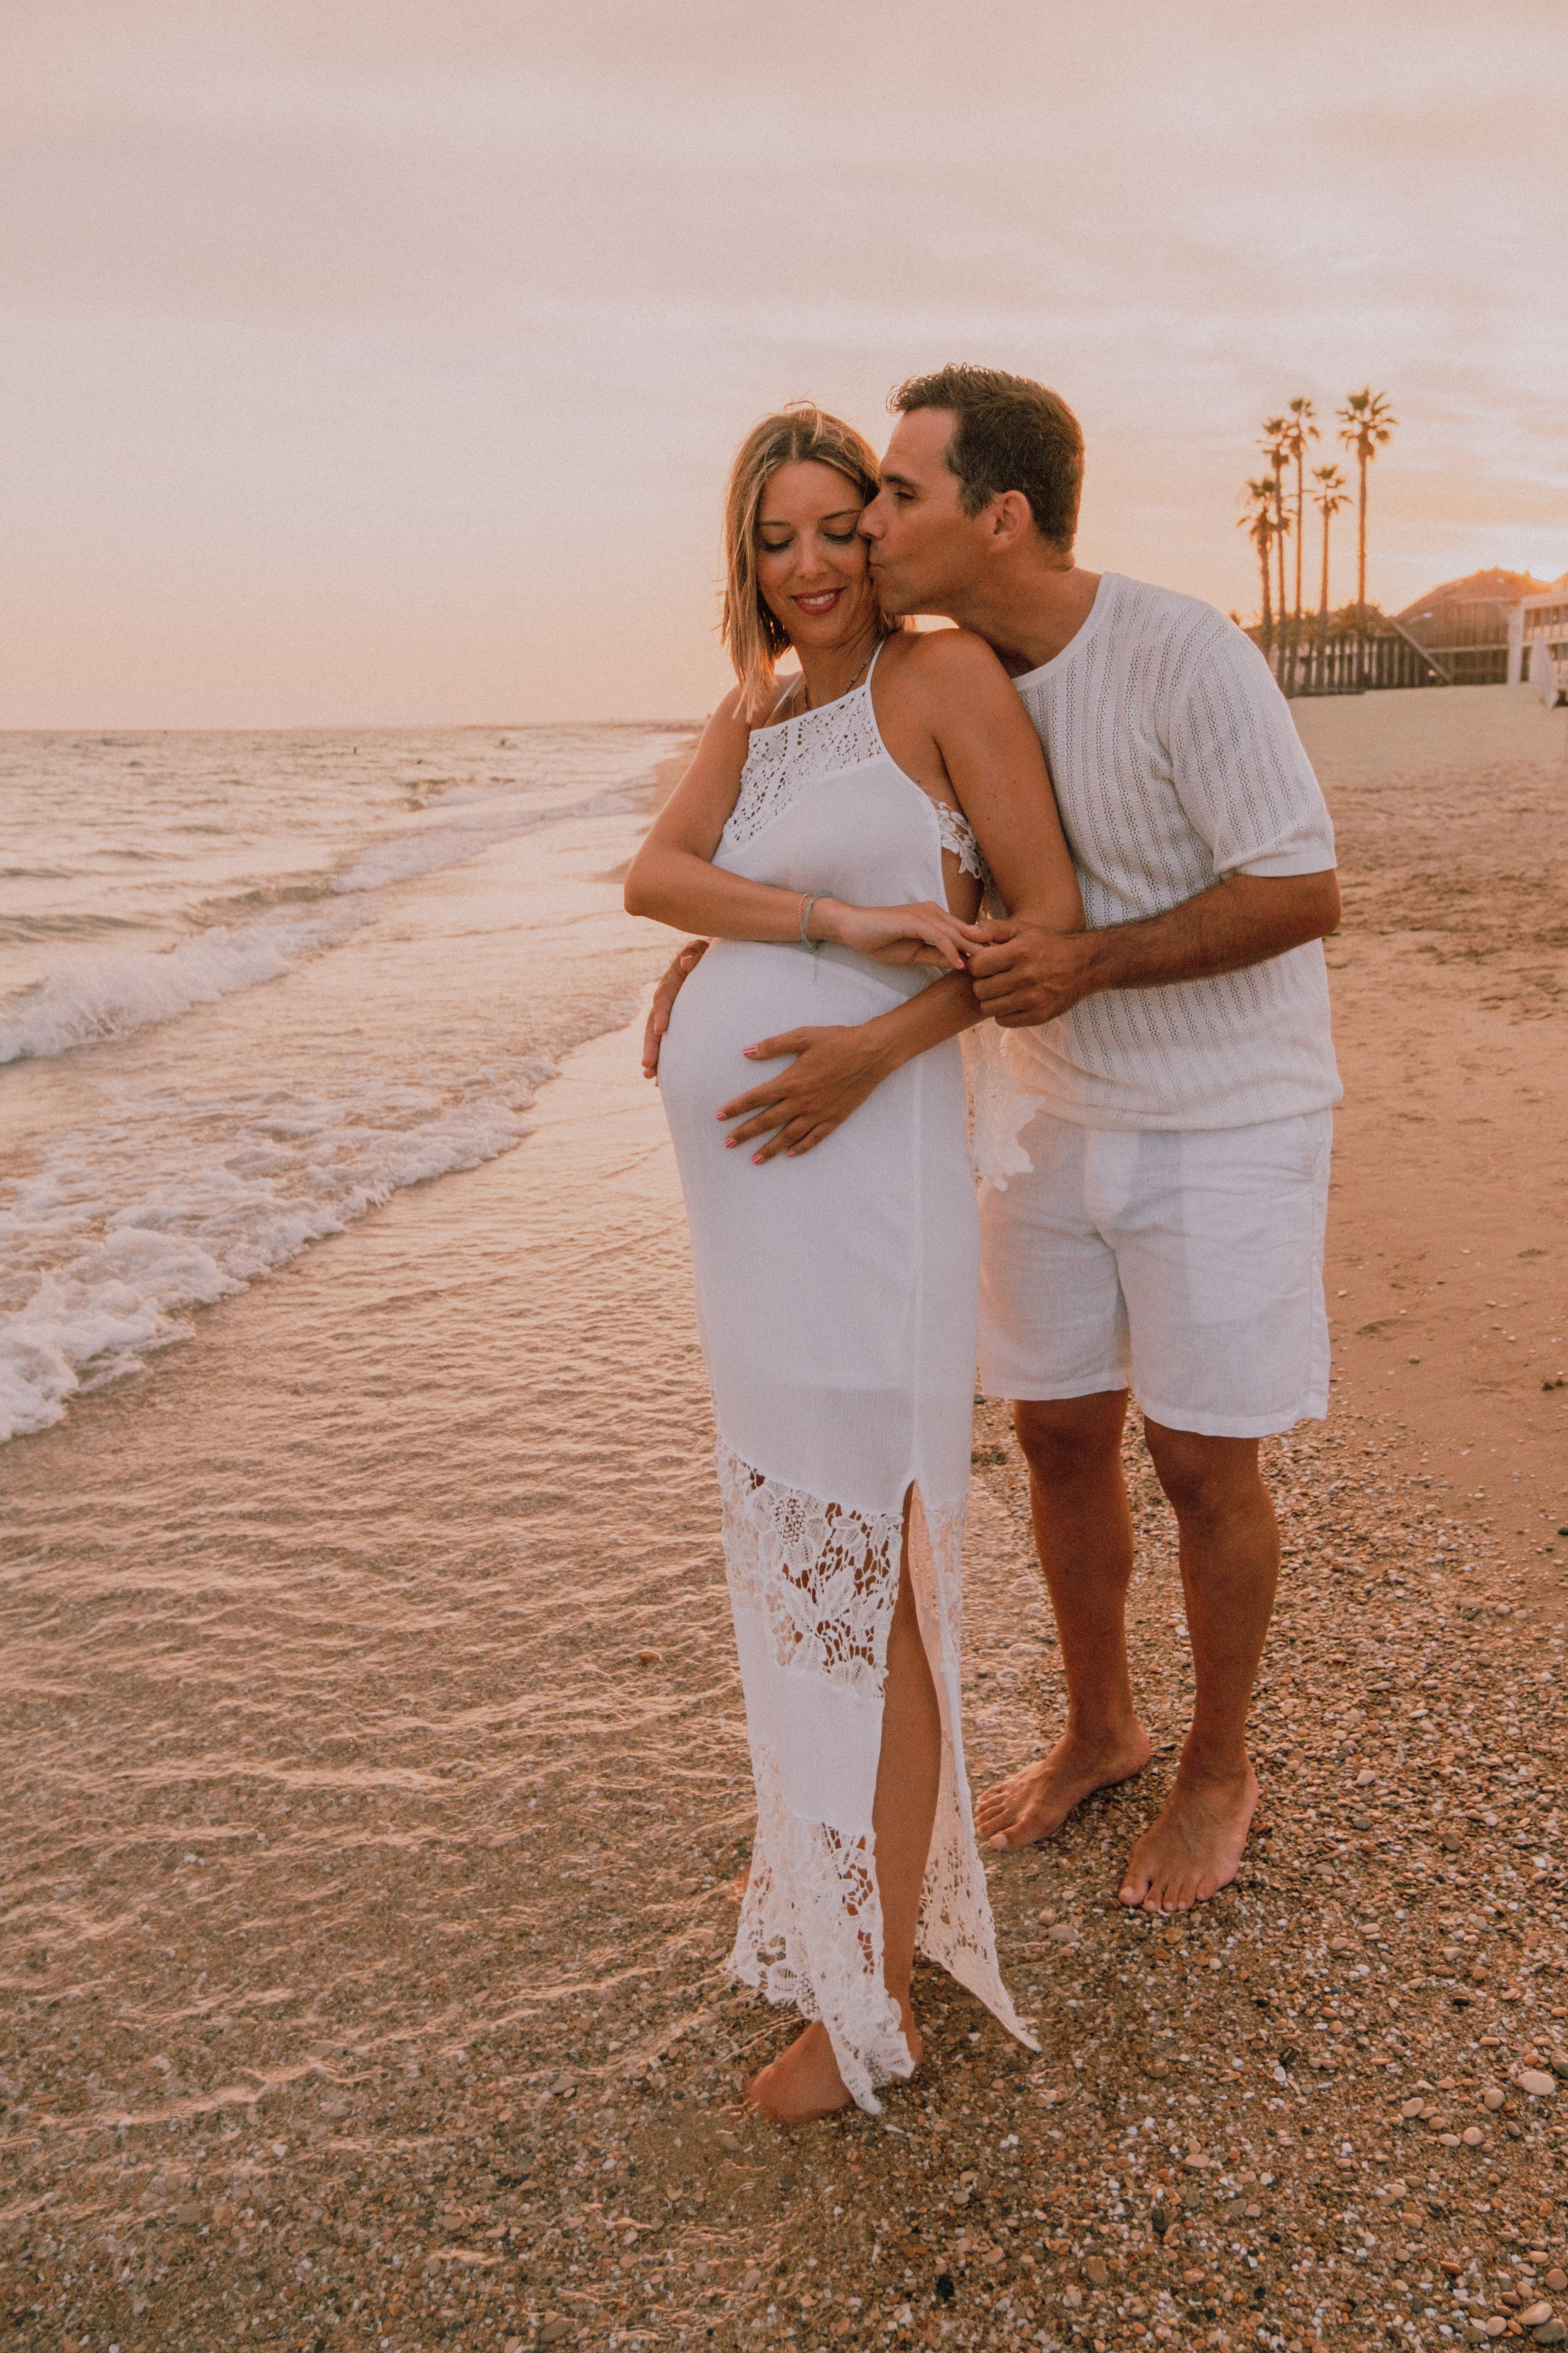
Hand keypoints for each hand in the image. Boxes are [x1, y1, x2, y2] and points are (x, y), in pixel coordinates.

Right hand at [642, 939, 708, 1076]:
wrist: (710, 958)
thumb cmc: (709, 954)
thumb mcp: (702, 950)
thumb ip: (695, 954)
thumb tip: (688, 962)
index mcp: (671, 981)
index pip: (663, 999)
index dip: (661, 1014)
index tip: (661, 1031)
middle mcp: (665, 998)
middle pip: (654, 1023)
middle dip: (651, 1045)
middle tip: (648, 1066)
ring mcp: (668, 1011)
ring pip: (656, 1036)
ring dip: (653, 1056)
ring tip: (650, 1076)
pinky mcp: (674, 1022)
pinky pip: (666, 1042)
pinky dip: (663, 1059)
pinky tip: (660, 1079)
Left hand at [716, 1024, 890, 1160]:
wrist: (872, 1053)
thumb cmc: (837, 1041)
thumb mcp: (803, 1036)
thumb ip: (773, 1046)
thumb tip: (746, 1052)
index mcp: (791, 1081)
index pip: (756, 1098)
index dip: (736, 1107)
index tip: (719, 1117)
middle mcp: (802, 1102)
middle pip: (767, 1121)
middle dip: (745, 1133)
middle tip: (727, 1144)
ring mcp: (819, 1113)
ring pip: (788, 1135)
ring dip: (769, 1148)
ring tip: (754, 1160)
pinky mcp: (835, 1118)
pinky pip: (815, 1138)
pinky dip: (801, 1147)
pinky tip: (790, 1154)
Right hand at [823, 897, 983, 970]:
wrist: (852, 927)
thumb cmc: (880, 940)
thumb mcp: (914, 953)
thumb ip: (936, 956)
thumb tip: (960, 964)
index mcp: (935, 919)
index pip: (965, 933)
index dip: (981, 948)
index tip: (998, 966)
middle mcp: (934, 912)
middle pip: (966, 931)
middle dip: (985, 948)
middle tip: (1005, 965)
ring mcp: (923, 914)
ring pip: (956, 933)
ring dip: (973, 950)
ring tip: (989, 967)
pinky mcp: (912, 920)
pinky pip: (937, 936)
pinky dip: (950, 950)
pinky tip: (959, 963)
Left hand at [965, 920, 1096, 1026]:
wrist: (1084, 965)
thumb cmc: (1048, 945)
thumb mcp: (1022, 929)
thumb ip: (992, 929)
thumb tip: (965, 933)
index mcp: (1019, 952)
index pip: (976, 966)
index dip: (977, 964)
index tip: (986, 963)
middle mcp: (1026, 976)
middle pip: (979, 989)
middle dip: (982, 983)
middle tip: (994, 977)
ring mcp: (1032, 999)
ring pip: (988, 1007)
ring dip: (991, 999)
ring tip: (1002, 989)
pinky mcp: (1038, 1016)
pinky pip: (1003, 1020)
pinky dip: (1004, 1013)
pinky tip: (1012, 1000)